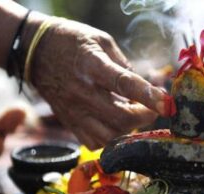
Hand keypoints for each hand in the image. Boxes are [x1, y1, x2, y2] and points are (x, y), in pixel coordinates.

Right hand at [25, 16, 166, 148]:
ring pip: (108, 137)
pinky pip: (93, 142)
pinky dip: (110, 139)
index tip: (167, 104)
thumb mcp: (101, 41)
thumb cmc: (71, 42)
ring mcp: (74, 110)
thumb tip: (142, 87)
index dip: (149, 96)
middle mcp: (82, 92)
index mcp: (92, 65)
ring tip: (133, 117)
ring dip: (129, 131)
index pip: (125, 84)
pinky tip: (115, 125)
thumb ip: (123, 64)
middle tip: (151, 109)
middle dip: (145, 117)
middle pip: (121, 118)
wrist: (35, 52)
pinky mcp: (69, 121)